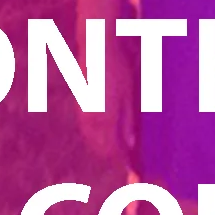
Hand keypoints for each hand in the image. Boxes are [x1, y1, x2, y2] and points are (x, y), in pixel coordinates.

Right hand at [75, 37, 132, 160]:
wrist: (96, 48)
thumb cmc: (118, 69)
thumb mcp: (129, 96)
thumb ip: (128, 123)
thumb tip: (130, 145)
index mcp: (105, 119)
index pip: (113, 151)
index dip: (124, 161)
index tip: (134, 166)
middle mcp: (90, 120)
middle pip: (100, 149)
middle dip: (113, 157)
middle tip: (129, 161)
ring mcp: (82, 113)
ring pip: (92, 140)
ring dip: (104, 148)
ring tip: (119, 149)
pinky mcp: (79, 106)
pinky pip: (87, 130)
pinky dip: (97, 137)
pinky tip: (106, 134)